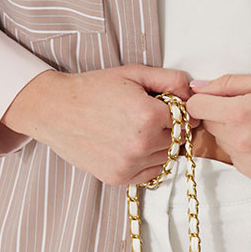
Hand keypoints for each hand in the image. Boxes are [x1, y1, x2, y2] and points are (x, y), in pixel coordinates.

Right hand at [0, 64, 198, 185]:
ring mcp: (129, 165)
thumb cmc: (94, 88)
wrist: (56, 110)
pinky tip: (130, 144)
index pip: (186, 120)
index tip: (163, 105)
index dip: (177, 111)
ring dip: (159, 146)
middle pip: (177, 140)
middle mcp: (141, 145)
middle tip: (146, 115)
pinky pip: (150, 173)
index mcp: (149, 117)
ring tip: (135, 129)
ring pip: (166, 158)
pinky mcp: (118, 178)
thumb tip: (194, 96)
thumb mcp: (135, 73)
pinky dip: (147, 161)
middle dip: (169, 128)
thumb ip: (171, 80)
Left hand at [185, 73, 250, 184]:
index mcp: (239, 113)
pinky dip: (249, 152)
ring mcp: (250, 164)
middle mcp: (241, 142)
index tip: (215, 98)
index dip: (204, 99)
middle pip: (209, 126)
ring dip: (234, 135)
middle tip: (249, 109)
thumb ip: (227, 83)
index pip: (196, 108)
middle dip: (222, 115)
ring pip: (224, 145)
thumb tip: (196, 87)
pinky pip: (240, 162)